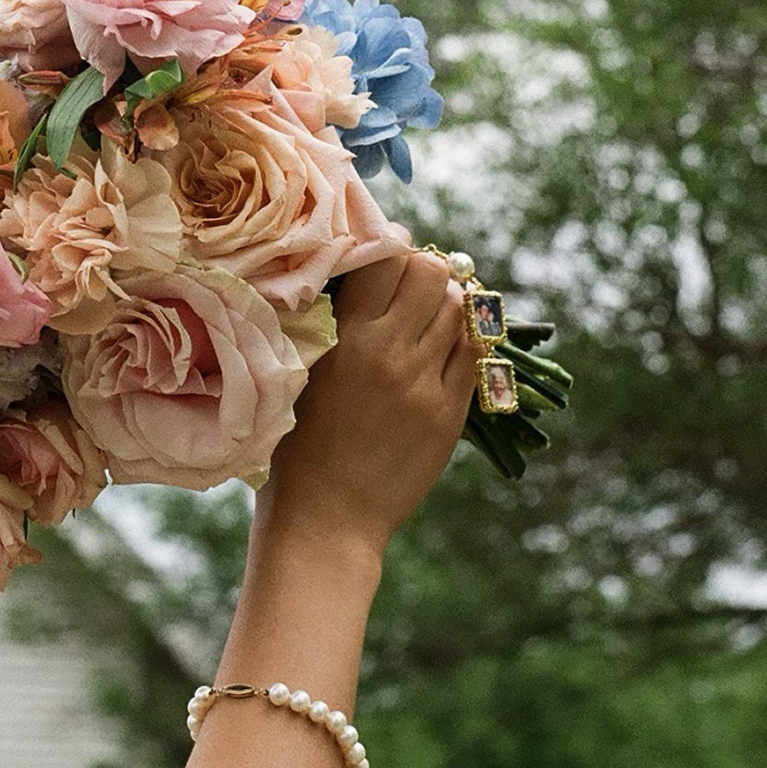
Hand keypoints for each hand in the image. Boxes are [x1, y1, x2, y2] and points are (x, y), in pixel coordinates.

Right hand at [258, 249, 482, 564]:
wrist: (327, 521)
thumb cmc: (293, 450)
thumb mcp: (295, 375)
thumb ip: (325, 324)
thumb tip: (349, 274)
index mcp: (346, 339)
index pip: (383, 257)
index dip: (385, 246)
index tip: (380, 255)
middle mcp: (393, 353)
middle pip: (432, 272)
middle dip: (421, 270)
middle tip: (406, 287)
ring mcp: (427, 383)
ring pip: (460, 307)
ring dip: (444, 302)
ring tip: (424, 318)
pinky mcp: (450, 412)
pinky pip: (473, 352)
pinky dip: (460, 339)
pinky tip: (439, 349)